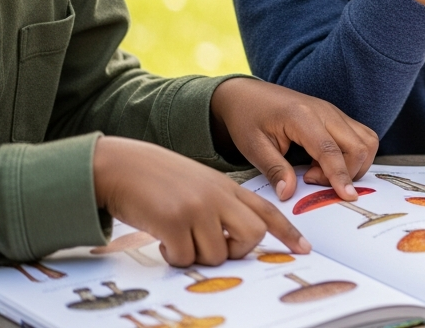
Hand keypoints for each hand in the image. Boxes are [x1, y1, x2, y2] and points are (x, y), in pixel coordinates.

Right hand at [93, 136, 308, 266]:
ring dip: (196, 256)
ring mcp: (197, 207)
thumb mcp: (200, 186)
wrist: (120, 166)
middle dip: (237, 252)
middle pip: (252, 236)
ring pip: (217, 254)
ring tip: (179, 239)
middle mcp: (218, 196)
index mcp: (228, 187)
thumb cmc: (157, 180)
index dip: (287, 231)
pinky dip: (174, 257)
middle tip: (216, 248)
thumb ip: (222, 206)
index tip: (304, 248)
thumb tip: (233, 241)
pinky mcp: (173, 220)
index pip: (267, 210)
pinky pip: (185, 258)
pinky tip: (163, 241)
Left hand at [210, 77, 377, 201]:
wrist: (248, 94)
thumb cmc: (248, 118)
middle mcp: (325, 111)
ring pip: (366, 141)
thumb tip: (289, 193)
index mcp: (302, 117)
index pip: (330, 150)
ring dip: (355, 164)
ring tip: (320, 172)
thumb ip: (274, 169)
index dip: (341, 176)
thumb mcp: (252, 147)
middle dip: (348, 173)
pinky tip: (325, 162)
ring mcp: (334, 112)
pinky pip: (360, 137)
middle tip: (313, 180)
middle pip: (358, 146)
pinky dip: (353, 155)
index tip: (347, 197)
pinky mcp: (337, 116)